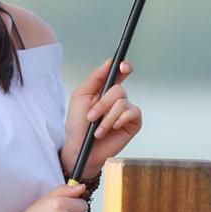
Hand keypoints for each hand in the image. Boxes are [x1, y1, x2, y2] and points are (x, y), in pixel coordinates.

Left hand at [62, 58, 141, 177]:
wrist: (80, 149)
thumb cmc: (77, 125)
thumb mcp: (81, 96)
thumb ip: (95, 78)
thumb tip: (110, 62)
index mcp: (105, 89)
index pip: (120, 72)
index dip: (125, 66)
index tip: (123, 66)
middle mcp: (117, 99)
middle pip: (119, 90)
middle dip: (103, 105)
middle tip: (91, 117)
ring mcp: (126, 111)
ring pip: (122, 103)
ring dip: (107, 118)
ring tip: (98, 131)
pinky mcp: (133, 123)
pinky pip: (133, 113)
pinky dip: (120, 120)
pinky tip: (113, 129)